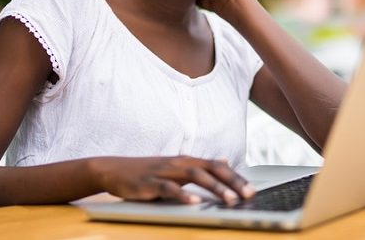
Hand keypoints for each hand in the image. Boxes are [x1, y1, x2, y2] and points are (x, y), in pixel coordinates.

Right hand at [89, 156, 254, 203]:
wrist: (113, 170)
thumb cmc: (147, 172)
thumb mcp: (177, 167)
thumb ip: (201, 166)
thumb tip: (225, 161)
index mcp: (187, 161)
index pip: (217, 166)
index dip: (235, 177)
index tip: (252, 189)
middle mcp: (178, 163)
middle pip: (210, 168)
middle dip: (231, 181)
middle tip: (248, 195)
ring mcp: (164, 172)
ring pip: (194, 176)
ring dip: (214, 187)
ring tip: (229, 199)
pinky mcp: (150, 182)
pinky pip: (169, 188)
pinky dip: (183, 195)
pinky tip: (194, 203)